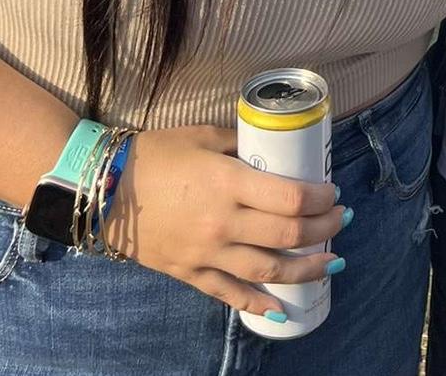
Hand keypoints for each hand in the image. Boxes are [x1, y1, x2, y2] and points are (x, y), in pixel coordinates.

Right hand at [103, 126, 344, 318]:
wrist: (103, 191)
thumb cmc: (155, 154)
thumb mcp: (203, 136)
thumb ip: (240, 143)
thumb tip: (271, 149)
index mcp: (228, 183)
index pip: (290, 198)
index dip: (320, 198)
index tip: (333, 193)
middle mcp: (223, 222)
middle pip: (287, 235)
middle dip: (323, 230)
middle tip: (341, 221)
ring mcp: (207, 253)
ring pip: (268, 270)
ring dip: (306, 270)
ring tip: (332, 263)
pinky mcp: (191, 273)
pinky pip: (230, 294)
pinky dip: (258, 304)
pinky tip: (282, 308)